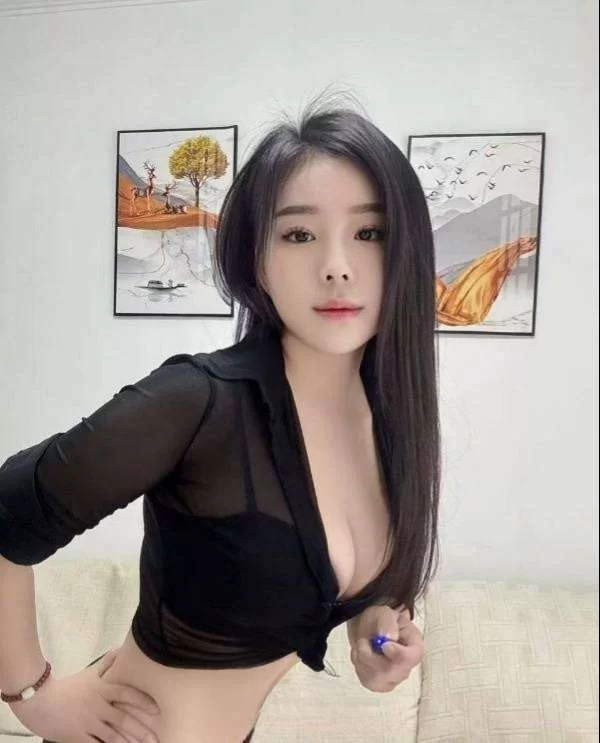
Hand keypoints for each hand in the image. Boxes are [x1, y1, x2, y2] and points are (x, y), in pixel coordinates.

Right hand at [8, 649, 160, 742]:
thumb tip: (122, 649)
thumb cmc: (66, 687)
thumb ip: (107, 663)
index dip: (142, 701)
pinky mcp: (77, 737)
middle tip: (156, 737)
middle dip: (141, 730)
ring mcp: (88, 723)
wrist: (39, 700)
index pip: (126, 693)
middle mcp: (97, 706)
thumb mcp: (88, 672)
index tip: (157, 709)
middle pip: (123, 719)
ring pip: (112, 736)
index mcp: (101, 689)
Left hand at [348, 604, 422, 692]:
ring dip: (363, 659)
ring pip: (377, 678)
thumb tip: (389, 637)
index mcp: (414, 646)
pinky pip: (367, 681)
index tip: (384, 645)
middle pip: (393, 672)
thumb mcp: (383, 613)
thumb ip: (387, 622)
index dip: (399, 655)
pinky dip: (359, 666)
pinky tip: (361, 655)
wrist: (368, 630)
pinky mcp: (379, 685)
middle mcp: (407, 667)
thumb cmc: (379, 620)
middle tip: (364, 641)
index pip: (413, 657)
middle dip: (372, 656)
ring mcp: (393, 679)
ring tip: (363, 645)